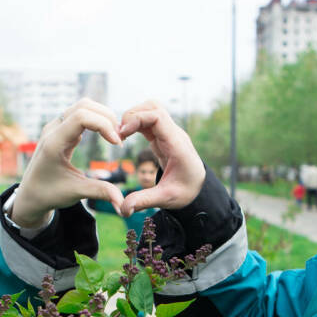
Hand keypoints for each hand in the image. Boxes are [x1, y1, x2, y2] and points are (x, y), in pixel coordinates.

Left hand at [10, 99, 125, 227]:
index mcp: (54, 142)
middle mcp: (53, 130)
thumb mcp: (76, 193)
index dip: (104, 125)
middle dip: (106, 117)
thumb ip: (101, 193)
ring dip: (102, 117)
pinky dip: (96, 120)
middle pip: (84, 105)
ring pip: (82, 107)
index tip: (117, 144)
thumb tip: (123, 204)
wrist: (30, 195)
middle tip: (119, 138)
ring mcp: (56, 127)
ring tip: (114, 136)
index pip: (81, 116)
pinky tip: (105, 136)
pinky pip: (80, 115)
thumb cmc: (50, 194)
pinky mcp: (60, 129)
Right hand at [116, 101, 205, 215]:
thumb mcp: (166, 198)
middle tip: (118, 134)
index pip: (157, 117)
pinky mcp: (163, 136)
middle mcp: (174, 134)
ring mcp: (169, 133)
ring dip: (134, 116)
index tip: (122, 134)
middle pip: (153, 107)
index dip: (137, 119)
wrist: (199, 188)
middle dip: (132, 114)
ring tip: (120, 134)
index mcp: (177, 144)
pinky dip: (135, 123)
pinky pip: (148, 120)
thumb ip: (144, 201)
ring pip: (151, 110)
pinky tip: (125, 136)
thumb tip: (124, 210)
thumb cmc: (186, 192)